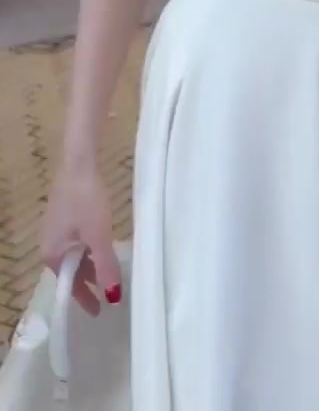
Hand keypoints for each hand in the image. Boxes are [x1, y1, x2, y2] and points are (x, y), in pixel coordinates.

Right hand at [41, 163, 121, 314]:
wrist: (78, 162)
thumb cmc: (86, 201)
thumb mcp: (99, 237)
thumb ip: (106, 267)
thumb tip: (113, 297)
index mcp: (51, 254)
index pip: (69, 285)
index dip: (85, 299)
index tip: (99, 312)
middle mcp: (49, 245)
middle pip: (71, 271)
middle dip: (89, 282)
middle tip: (109, 295)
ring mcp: (55, 229)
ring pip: (75, 255)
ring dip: (91, 265)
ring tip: (110, 274)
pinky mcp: (64, 215)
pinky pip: (76, 242)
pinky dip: (89, 250)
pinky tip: (102, 248)